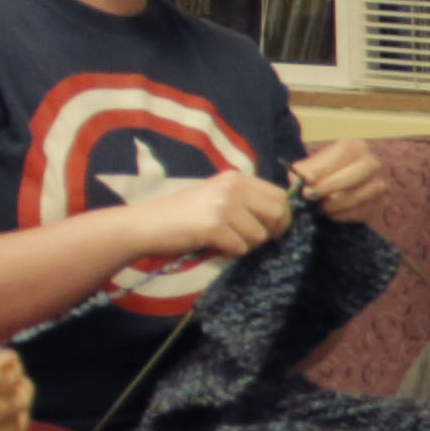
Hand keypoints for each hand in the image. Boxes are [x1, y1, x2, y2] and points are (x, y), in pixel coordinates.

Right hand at [125, 168, 297, 262]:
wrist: (147, 224)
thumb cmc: (182, 214)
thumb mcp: (217, 196)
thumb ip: (245, 200)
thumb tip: (280, 217)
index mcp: (235, 178)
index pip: (279, 194)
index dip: (282, 215)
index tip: (273, 229)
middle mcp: (232, 187)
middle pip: (278, 212)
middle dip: (273, 232)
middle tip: (257, 241)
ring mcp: (223, 205)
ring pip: (260, 234)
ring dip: (248, 245)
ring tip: (227, 241)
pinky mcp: (214, 226)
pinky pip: (241, 247)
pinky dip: (231, 252)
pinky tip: (215, 246)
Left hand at [289, 141, 390, 224]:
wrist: (342, 188)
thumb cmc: (325, 174)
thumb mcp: (313, 167)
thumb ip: (304, 171)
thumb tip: (297, 179)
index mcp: (356, 147)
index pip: (342, 154)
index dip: (324, 168)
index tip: (307, 181)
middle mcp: (373, 163)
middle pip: (354, 175)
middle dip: (329, 187)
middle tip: (309, 196)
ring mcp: (380, 183)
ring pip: (358, 196)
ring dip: (334, 205)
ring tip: (319, 208)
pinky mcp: (381, 202)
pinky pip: (363, 211)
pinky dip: (343, 215)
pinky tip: (331, 214)